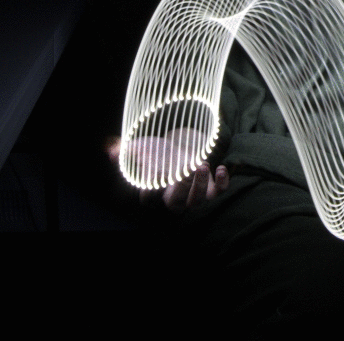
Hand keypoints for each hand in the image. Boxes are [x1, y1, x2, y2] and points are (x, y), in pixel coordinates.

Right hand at [106, 132, 229, 211]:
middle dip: (181, 187)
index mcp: (155, 191)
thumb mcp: (143, 149)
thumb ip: (126, 151)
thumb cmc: (160, 153)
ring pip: (198, 201)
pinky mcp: (211, 188)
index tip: (154, 172)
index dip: (150, 189)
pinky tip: (221, 167)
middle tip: (187, 168)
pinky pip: (219, 193)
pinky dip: (222, 183)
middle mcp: (174, 198)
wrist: (182, 149)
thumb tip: (111, 150)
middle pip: (176, 204)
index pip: (149, 199)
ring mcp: (193, 195)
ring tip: (202, 164)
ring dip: (201, 184)